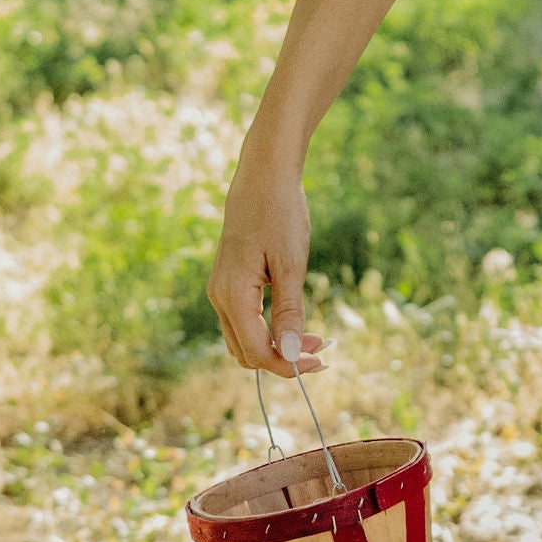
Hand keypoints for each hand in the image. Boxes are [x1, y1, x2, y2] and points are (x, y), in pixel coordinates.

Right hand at [208, 143, 325, 377]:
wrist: (263, 176)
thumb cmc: (279, 214)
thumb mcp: (290, 264)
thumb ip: (289, 311)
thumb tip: (292, 355)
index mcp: (232, 295)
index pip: (256, 352)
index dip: (288, 365)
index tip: (321, 361)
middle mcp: (219, 297)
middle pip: (246, 353)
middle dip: (282, 359)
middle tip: (322, 351)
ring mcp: (221, 290)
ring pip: (244, 340)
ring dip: (276, 347)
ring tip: (314, 340)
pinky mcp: (230, 283)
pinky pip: (245, 322)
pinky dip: (268, 331)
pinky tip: (295, 323)